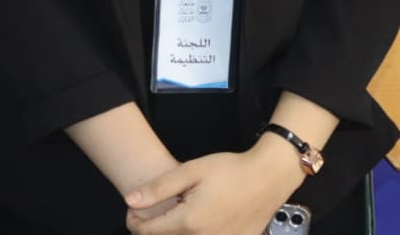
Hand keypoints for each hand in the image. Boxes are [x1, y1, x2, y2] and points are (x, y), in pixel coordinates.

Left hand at [124, 139, 304, 234]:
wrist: (268, 177)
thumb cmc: (231, 170)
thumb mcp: (191, 170)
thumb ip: (159, 188)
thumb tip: (131, 201)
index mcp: (188, 222)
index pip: (146, 232)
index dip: (134, 221)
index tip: (135, 209)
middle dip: (152, 228)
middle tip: (157, 209)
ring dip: (174, 231)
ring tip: (180, 211)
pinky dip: (197, 233)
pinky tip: (202, 219)